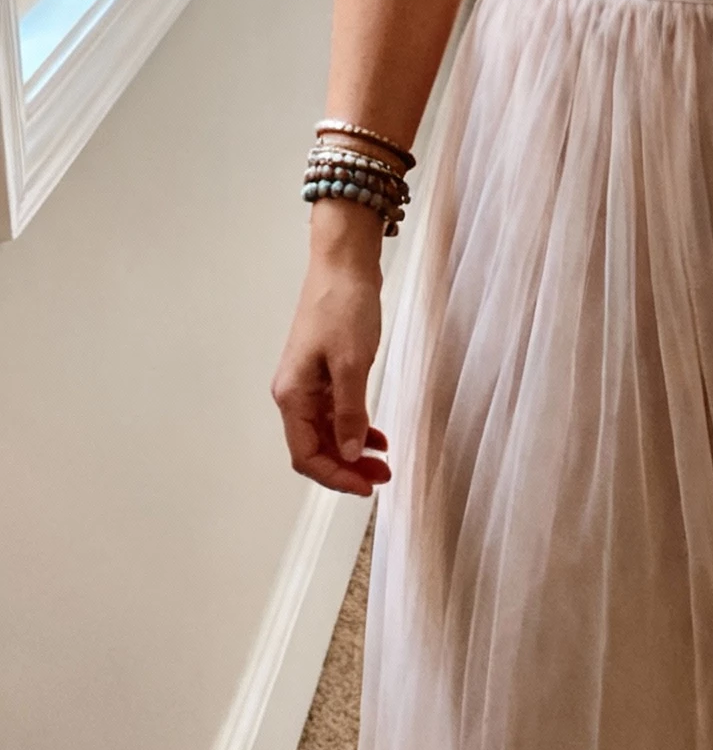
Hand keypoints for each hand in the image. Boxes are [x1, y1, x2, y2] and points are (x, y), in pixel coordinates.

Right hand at [271, 229, 389, 495]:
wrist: (344, 263)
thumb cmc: (343, 306)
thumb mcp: (351, 363)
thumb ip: (350, 412)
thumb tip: (349, 453)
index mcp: (292, 395)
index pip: (306, 455)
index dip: (335, 476)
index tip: (366, 486)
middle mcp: (295, 393)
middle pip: (316, 447)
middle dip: (346, 468)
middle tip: (381, 478)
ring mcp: (310, 382)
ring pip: (328, 432)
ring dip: (353, 450)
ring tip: (383, 462)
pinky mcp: (326, 371)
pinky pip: (337, 412)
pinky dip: (356, 426)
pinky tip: (377, 435)